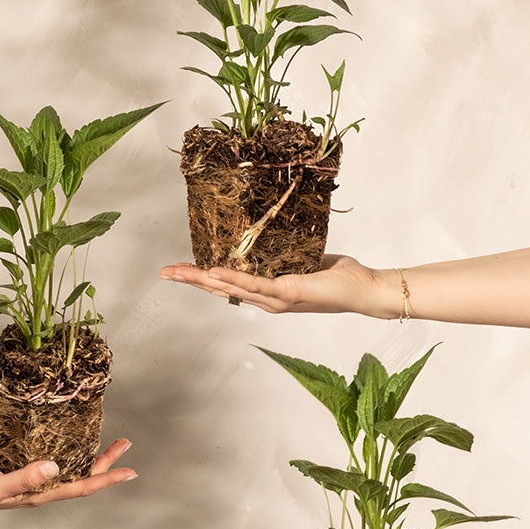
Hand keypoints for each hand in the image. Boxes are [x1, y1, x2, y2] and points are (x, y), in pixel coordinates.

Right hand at [0, 438, 136, 513]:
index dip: (107, 479)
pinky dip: (65, 450)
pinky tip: (66, 439)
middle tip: (125, 443)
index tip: (131, 470)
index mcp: (39, 495)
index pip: (82, 487)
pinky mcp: (18, 470)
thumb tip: (55, 467)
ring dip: (88, 455)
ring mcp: (29, 481)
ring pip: (68, 468)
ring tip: (106, 439)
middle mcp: (39, 490)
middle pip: (81, 477)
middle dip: (105, 461)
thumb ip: (24, 478)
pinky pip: (50, 460)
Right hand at [159, 255, 382, 314]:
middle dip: (191, 280)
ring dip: (202, 280)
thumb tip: (278, 228)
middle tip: (164, 272)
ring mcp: (275, 300)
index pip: (229, 285)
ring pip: (231, 289)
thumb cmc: (342, 276)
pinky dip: (232, 280)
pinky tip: (213, 273)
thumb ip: (289, 249)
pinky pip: (254, 285)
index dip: (202, 277)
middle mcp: (267, 300)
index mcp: (269, 291)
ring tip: (178, 272)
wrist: (365, 290)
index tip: (178, 268)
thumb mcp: (307, 256)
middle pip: (221, 290)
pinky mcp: (288, 293)